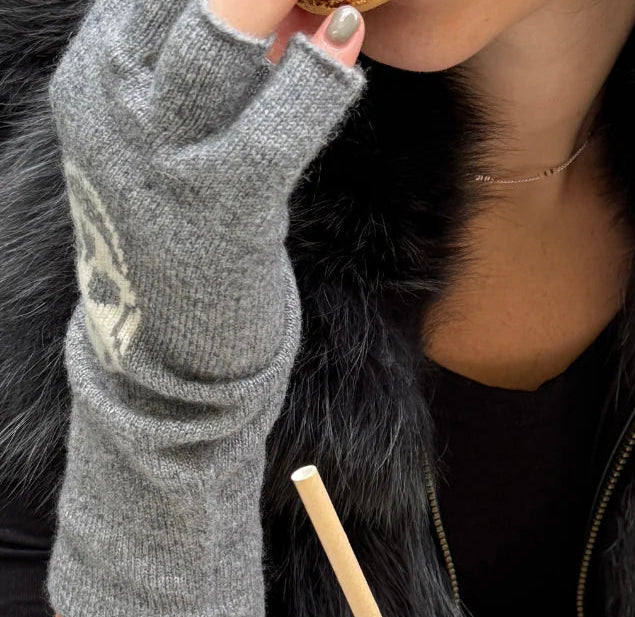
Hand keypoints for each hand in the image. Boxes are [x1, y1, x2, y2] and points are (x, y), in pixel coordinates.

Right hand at [46, 0, 368, 616]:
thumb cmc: (179, 245)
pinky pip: (278, 121)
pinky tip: (343, 56)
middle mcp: (111, 103)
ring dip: (286, 4)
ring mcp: (158, 153)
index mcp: (92, 78)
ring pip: (222, 31)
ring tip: (341, 6)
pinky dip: (320, 81)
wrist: (169, 364)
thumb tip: (272, 15)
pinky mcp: (218, 203)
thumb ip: (197, 75)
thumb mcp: (164, 146)